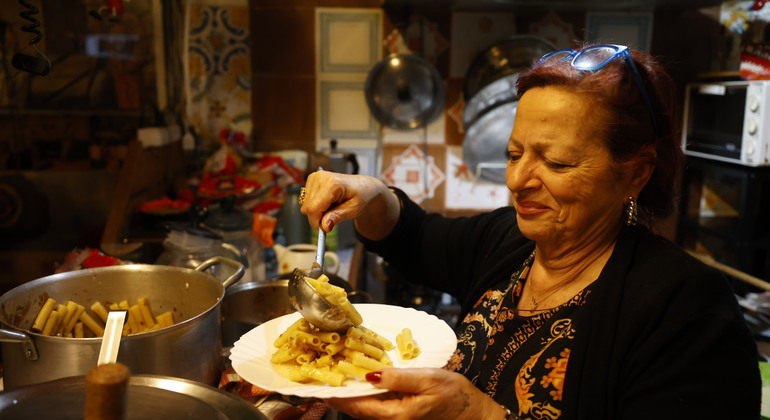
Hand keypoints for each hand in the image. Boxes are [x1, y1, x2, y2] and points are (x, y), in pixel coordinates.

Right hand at [301, 172, 399, 239]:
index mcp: (332, 184)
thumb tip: (325, 226)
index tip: (327, 227)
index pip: (313, 208)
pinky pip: (306, 201)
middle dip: (318, 217)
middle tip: (332, 216)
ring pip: (305, 205)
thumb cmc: (361, 196)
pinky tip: (327, 201)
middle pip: (307, 208)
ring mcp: (315, 177)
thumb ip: (338, 217)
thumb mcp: (354, 210)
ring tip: (332, 206)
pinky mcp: (311, 179)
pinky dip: (315, 205)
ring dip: (317, 211)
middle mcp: (321, 178)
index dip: (318, 221)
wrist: (362, 186)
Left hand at [324, 368, 504, 419]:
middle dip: (339, 394)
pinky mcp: (402, 415)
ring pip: (366, 407)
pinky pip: (376, 406)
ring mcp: (397, 419)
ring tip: (336, 375)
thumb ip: (399, 378)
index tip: (318, 386)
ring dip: (350, 393)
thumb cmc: (456, 397)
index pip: (357, 406)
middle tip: (322, 375)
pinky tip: (362, 381)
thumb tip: (370, 375)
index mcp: (396, 414)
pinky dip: (365, 394)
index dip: (335, 396)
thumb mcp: (429, 380)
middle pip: (357, 408)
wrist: (475, 415)